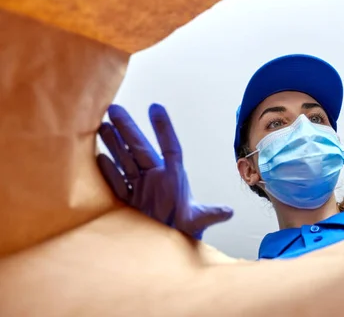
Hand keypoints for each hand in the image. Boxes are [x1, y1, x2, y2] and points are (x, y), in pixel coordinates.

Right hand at [97, 104, 232, 238]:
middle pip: (140, 148)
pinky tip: (98, 157)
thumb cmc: (185, 234)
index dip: (163, 128)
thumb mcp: (196, 222)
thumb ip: (208, 215)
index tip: (155, 107)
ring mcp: (140, 188)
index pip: (169, 147)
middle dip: (127, 129)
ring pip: (124, 160)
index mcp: (173, 177)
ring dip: (113, 144)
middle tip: (114, 108)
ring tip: (101, 125)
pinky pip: (115, 182)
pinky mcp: (127, 200)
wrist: (167, 252)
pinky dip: (107, 171)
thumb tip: (228, 212)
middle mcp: (156, 178)